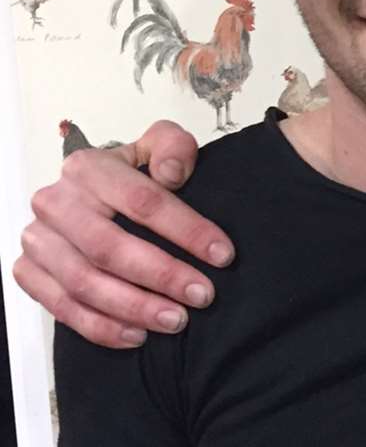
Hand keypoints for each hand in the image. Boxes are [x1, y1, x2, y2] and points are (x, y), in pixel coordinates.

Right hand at [12, 120, 234, 348]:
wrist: (91, 192)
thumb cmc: (132, 174)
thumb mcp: (160, 146)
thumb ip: (174, 147)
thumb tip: (171, 174)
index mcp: (90, 168)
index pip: (143, 201)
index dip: (187, 230)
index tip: (222, 255)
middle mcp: (56, 202)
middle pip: (110, 248)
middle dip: (162, 276)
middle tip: (202, 295)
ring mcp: (37, 240)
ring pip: (84, 283)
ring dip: (134, 308)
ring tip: (176, 320)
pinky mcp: (28, 271)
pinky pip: (61, 308)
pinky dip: (100, 327)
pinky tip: (138, 334)